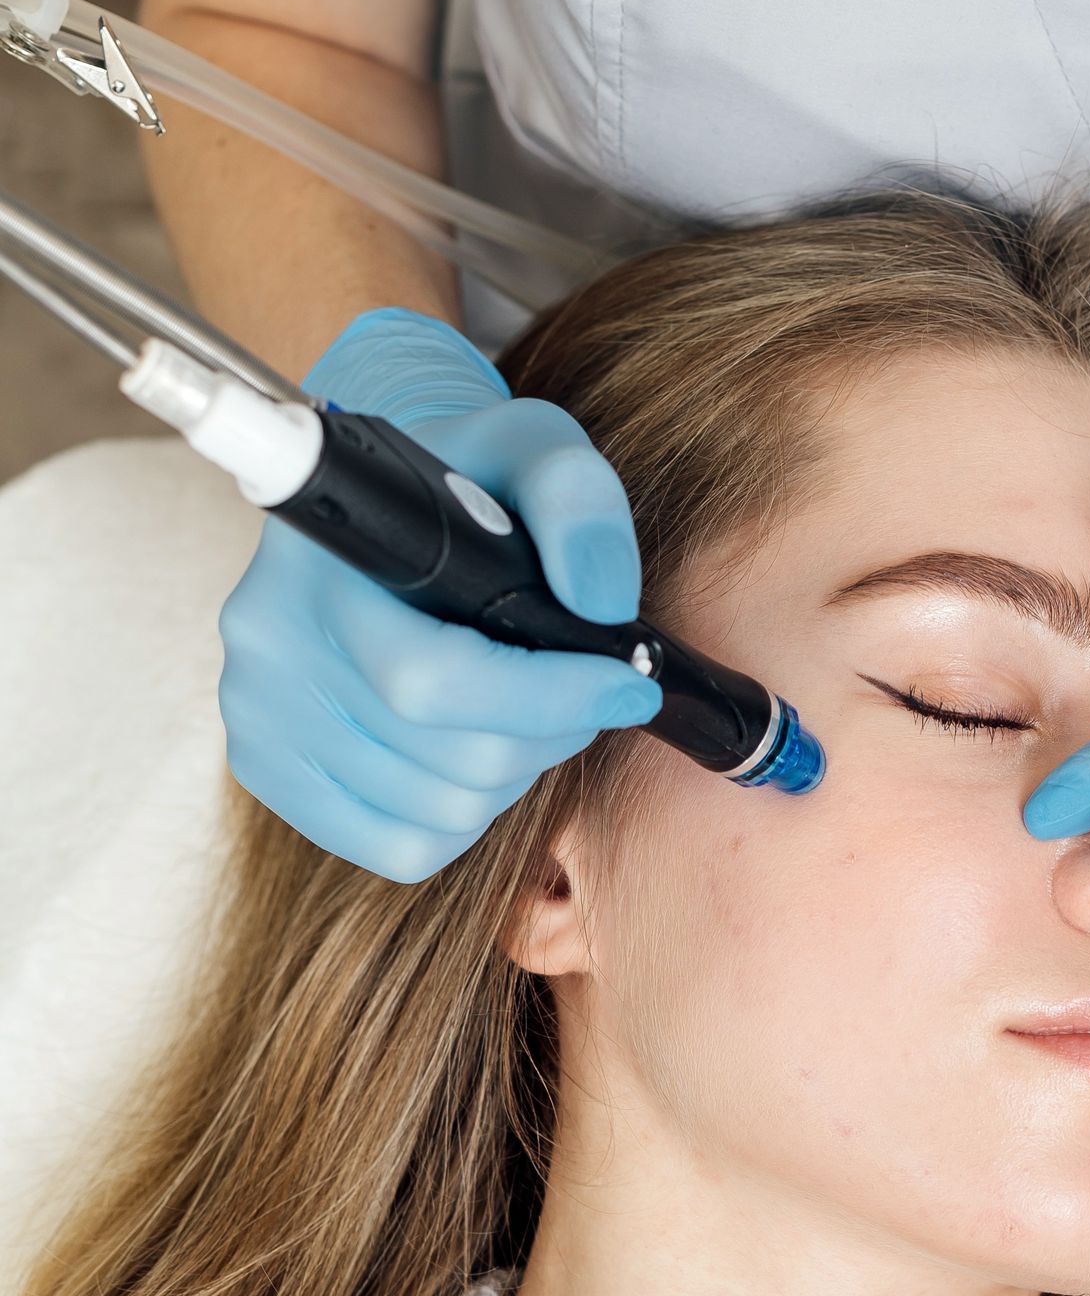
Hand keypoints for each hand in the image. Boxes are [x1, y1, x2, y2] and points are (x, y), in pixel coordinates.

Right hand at [218, 307, 659, 879]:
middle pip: (452, 759)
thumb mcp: (533, 449)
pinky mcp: (265, 766)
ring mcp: (257, 713)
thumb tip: (600, 602)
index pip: (432, 681)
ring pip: (440, 812)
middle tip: (578, 686)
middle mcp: (270, 643)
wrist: (379, 503)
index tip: (627, 683)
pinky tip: (469, 747)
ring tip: (518, 706)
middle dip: (551, 729)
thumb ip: (578, 503)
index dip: (553, 697)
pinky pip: (400, 846)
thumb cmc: (466, 479)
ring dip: (512, 771)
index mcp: (327, 559)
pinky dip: (460, 816)